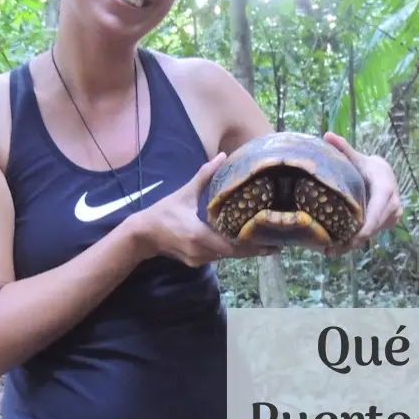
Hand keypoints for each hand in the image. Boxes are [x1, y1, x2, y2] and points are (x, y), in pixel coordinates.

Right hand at [127, 152, 278, 267]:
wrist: (142, 235)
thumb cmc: (163, 212)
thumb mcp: (185, 193)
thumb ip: (205, 175)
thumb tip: (222, 156)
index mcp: (199, 235)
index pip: (233, 246)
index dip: (253, 246)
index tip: (272, 244)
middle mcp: (201, 251)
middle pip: (234, 254)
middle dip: (254, 249)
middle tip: (276, 244)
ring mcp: (198, 259)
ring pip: (227, 256)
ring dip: (243, 250)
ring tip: (264, 242)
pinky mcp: (195, 262)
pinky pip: (217, 256)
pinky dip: (229, 250)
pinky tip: (241, 243)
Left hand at [322, 132, 403, 256]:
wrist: (385, 173)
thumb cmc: (367, 166)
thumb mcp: (357, 158)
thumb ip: (343, 148)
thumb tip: (327, 135)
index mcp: (385, 190)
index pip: (375, 213)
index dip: (364, 229)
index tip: (350, 240)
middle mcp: (393, 205)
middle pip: (373, 228)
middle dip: (353, 241)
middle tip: (332, 251)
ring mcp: (393, 215)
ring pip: (373, 233)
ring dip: (354, 244)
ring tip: (332, 252)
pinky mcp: (390, 222)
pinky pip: (374, 233)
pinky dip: (359, 240)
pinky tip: (341, 247)